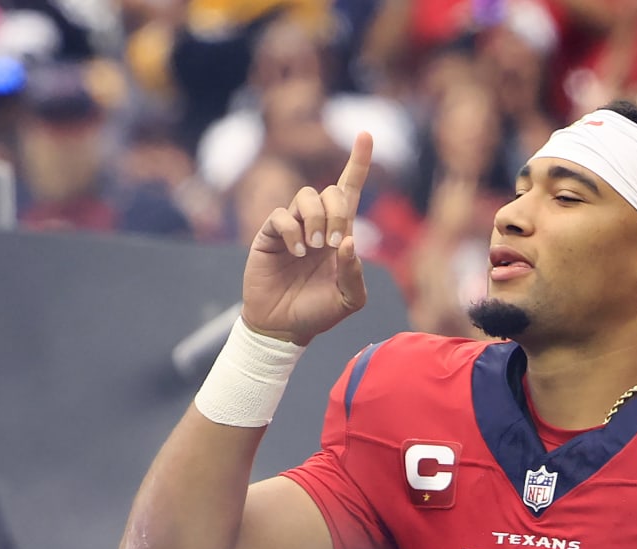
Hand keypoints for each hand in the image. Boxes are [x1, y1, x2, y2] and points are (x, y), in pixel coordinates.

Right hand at [241, 132, 372, 345]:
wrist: (284, 326)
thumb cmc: (318, 312)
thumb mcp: (350, 299)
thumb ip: (355, 272)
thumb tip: (349, 241)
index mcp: (341, 234)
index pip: (350, 191)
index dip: (358, 163)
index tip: (366, 134)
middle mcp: (317, 224)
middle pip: (331, 192)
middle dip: (338, 213)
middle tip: (335, 243)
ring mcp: (293, 227)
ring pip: (307, 196)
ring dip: (317, 220)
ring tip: (315, 248)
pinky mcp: (270, 233)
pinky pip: (282, 216)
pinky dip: (293, 231)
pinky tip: (297, 252)